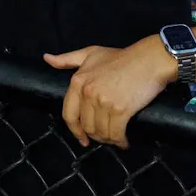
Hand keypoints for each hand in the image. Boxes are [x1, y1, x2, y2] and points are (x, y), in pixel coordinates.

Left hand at [43, 39, 171, 147]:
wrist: (149, 60)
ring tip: (116, 138)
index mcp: (78, 81)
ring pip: (100, 132)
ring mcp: (103, 102)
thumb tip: (46, 58)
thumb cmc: (121, 57)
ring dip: (108, 139)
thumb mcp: (90, 53)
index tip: (82, 138)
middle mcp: (88, 92)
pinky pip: (115, 133)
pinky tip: (124, 142)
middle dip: (95, 135)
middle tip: (105, 136)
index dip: (75, 130)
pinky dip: (120, 141)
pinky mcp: (120, 110)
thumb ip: (68, 59)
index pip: (69, 114)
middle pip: (86, 125)